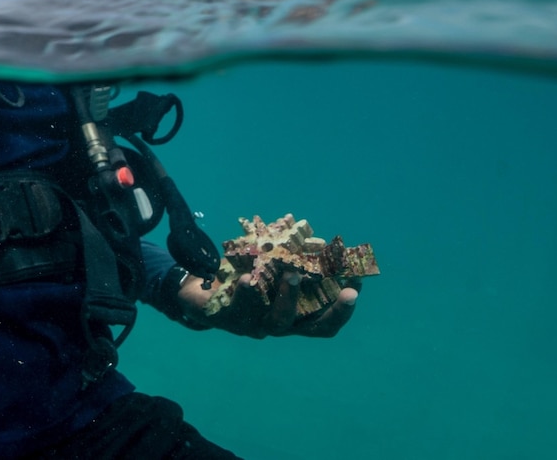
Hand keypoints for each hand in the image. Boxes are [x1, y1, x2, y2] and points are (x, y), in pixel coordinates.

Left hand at [177, 271, 357, 338]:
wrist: (197, 291)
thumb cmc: (241, 277)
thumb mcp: (266, 265)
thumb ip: (286, 254)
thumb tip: (304, 229)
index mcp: (292, 315)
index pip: (325, 320)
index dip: (344, 307)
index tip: (359, 285)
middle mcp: (278, 325)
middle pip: (312, 327)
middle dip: (334, 310)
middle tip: (349, 292)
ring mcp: (254, 325)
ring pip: (277, 320)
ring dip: (288, 297)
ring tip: (293, 275)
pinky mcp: (228, 319)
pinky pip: (239, 308)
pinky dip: (246, 293)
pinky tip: (248, 278)